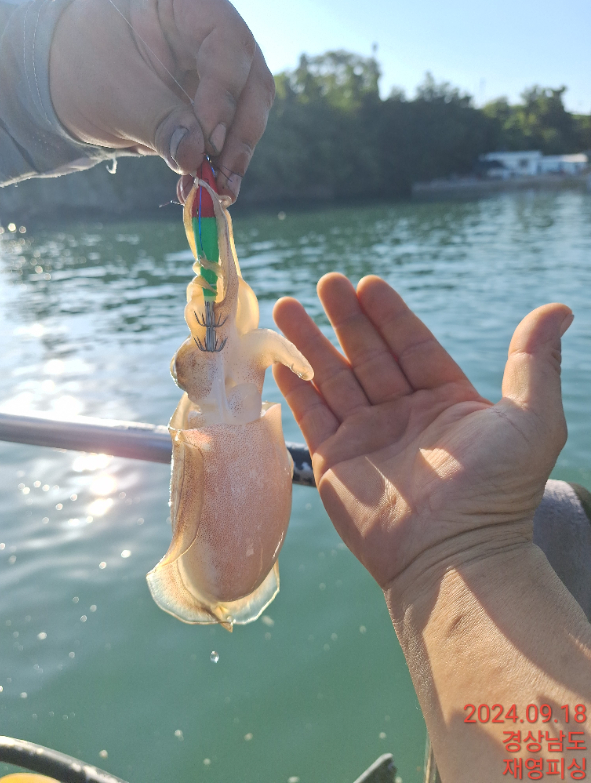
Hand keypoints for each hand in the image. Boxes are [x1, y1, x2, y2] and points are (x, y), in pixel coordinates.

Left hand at [49, 0, 274, 200]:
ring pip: (249, 111)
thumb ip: (160, 122)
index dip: (224, 90)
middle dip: (239, 134)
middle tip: (222, 176)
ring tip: (218, 191)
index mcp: (182, 2)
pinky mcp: (213, 105)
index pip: (226, 38)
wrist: (64, 81)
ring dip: (237, 156)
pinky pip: (231, 135)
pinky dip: (222, 165)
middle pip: (250, 80)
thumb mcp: (116, 92)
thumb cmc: (83, 65)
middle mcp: (209, 33)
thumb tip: (197, 158)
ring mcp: (216, 70)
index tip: (209, 138)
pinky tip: (210, 189)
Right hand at [273, 273, 572, 595]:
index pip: (414, 346)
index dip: (391, 315)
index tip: (368, 284)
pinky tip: (281, 359)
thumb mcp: (530, 420)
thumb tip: (559, 308)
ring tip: (287, 305)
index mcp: (447, 402)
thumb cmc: (496, 492)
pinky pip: (312, 416)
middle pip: (369, 355)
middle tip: (326, 282)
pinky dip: (296, 387)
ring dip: (310, 343)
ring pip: (334, 379)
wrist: (451, 558)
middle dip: (346, 319)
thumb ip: (534, 362)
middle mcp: (405, 416)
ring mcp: (368, 438)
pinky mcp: (336, 462)